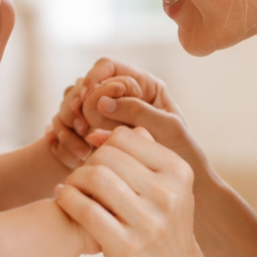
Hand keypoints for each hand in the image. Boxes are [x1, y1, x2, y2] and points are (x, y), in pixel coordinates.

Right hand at [46, 57, 210, 182]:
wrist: (186, 188)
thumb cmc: (183, 155)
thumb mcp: (167, 128)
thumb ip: (138, 111)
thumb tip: (102, 102)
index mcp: (144, 85)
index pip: (108, 67)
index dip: (95, 78)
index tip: (89, 97)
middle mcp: (124, 98)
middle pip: (86, 86)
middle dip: (80, 102)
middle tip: (83, 126)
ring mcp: (108, 118)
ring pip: (75, 107)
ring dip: (73, 120)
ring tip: (84, 140)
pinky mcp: (97, 139)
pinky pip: (71, 130)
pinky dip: (70, 139)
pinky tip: (80, 154)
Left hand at [55, 126, 212, 256]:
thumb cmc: (166, 235)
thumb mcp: (170, 192)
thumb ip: (144, 158)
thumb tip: (105, 132)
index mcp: (178, 174)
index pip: (127, 138)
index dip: (103, 144)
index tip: (93, 158)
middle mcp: (167, 195)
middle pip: (107, 156)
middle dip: (86, 162)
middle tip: (78, 177)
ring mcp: (148, 223)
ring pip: (95, 178)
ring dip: (74, 180)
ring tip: (70, 188)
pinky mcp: (126, 248)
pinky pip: (84, 210)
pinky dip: (67, 200)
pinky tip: (64, 200)